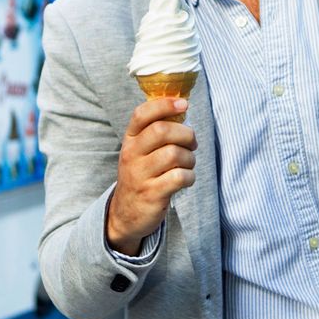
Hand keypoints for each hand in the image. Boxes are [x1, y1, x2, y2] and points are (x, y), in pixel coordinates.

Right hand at [106, 96, 197, 254]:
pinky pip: (179, 177)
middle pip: (162, 131)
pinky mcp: (152, 194)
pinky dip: (189, 176)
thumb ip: (156, 130)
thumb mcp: (141, 151)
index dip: (165, 105)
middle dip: (186, 134)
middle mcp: (131, 155)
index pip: (142, 114)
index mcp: (130, 140)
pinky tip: (185, 179)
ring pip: (174, 154)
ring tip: (188, 164)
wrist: (126, 214)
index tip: (184, 104)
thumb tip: (182, 105)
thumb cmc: (142, 175)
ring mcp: (140, 175)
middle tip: (192, 143)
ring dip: (190, 158)